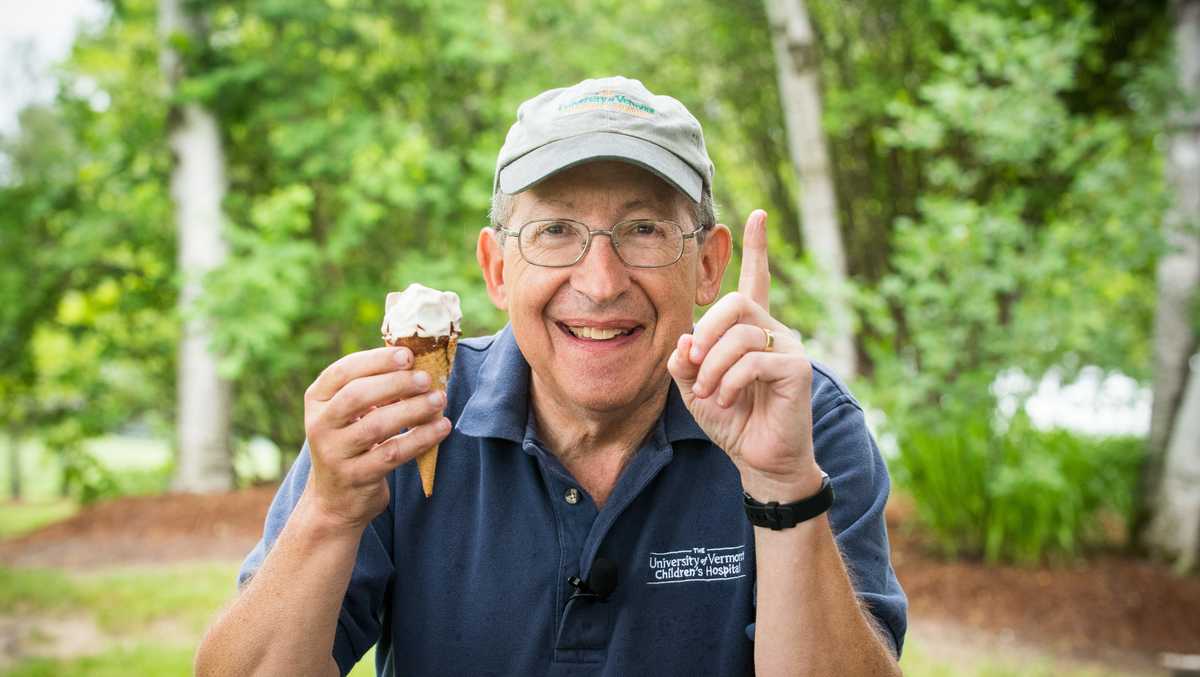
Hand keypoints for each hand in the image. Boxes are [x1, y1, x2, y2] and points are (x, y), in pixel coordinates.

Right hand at [303, 346, 450, 529]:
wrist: (334, 501)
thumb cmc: (351, 444)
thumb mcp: (349, 414)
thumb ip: (371, 388)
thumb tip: (415, 360)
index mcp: (317, 400)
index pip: (342, 371)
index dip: (376, 360)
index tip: (407, 354)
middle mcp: (320, 425)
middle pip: (357, 395)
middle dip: (396, 383)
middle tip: (427, 378)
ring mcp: (335, 453)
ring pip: (377, 425)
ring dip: (413, 409)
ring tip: (439, 400)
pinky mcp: (356, 476)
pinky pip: (393, 453)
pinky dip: (420, 438)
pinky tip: (441, 427)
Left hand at [667, 210, 822, 501]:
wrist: (760, 460)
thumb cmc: (731, 420)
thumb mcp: (695, 388)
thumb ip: (685, 361)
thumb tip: (686, 339)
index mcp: (751, 330)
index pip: (756, 280)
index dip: (757, 249)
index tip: (758, 215)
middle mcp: (774, 331)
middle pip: (735, 303)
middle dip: (706, 333)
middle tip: (693, 365)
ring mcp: (789, 347)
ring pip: (740, 335)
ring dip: (713, 366)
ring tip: (708, 392)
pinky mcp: (797, 369)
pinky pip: (753, 362)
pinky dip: (729, 382)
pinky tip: (726, 401)